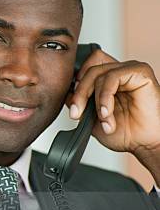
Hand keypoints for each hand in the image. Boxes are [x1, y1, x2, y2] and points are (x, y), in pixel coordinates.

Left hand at [66, 48, 159, 183]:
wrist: (144, 143)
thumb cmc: (124, 132)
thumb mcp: (90, 117)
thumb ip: (78, 102)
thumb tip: (66, 93)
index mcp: (107, 80)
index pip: (86, 65)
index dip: (75, 83)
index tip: (72, 105)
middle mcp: (118, 72)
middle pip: (88, 69)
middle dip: (79, 94)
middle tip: (77, 113)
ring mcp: (129, 70)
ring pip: (97, 72)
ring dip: (94, 99)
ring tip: (103, 119)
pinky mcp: (140, 72)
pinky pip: (113, 77)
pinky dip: (105, 96)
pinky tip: (107, 112)